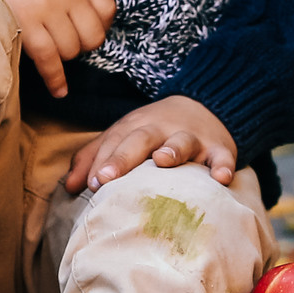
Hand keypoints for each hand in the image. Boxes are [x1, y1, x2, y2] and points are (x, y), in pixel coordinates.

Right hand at [0, 0, 114, 98]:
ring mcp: (47, 8)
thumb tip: (89, 20)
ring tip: (49, 51)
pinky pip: (50, 60)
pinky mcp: (25, 24)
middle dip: (81, 46)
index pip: (107, 9)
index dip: (101, 26)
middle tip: (65, 43)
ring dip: (62, 58)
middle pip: (93, 35)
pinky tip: (59, 90)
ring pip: (71, 50)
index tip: (87, 31)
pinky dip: (56, 79)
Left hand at [62, 95, 237, 194]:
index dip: (101, 161)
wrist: (206, 106)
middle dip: (123, 157)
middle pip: (140, 139)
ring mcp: (191, 137)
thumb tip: (70, 186)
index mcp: (135, 127)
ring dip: (171, 150)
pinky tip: (221, 178)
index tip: (91, 183)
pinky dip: (223, 165)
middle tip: (107, 178)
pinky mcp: (218, 148)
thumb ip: (95, 158)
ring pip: (180, 142)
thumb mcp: (124, 136)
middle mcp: (161, 129)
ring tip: (162, 161)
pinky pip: (222, 156)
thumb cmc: (155, 131)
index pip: (114, 142)